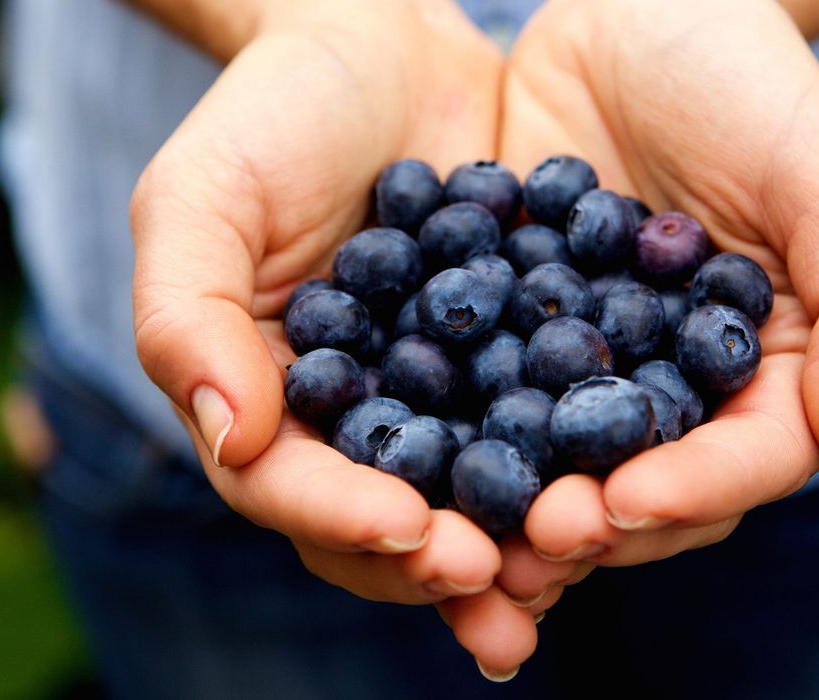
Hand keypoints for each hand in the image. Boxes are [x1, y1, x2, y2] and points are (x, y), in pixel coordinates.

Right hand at [130, 0, 534, 674]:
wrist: (387, 44)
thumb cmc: (275, 115)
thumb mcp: (204, 199)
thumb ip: (189, 319)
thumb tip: (231, 440)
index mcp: (272, 403)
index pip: (292, 490)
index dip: (346, 519)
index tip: (411, 529)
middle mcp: (360, 419)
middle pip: (387, 523)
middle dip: (440, 563)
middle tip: (501, 580)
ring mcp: (444, 397)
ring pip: (473, 496)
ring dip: (519, 545)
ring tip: (569, 562)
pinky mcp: (517, 361)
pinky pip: (548, 423)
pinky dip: (580, 459)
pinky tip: (629, 478)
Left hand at [493, 0, 818, 615]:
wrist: (636, 7)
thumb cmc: (750, 82)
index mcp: (770, 374)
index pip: (747, 458)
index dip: (693, 490)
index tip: (626, 502)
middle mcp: (678, 389)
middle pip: (647, 485)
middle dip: (592, 520)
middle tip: (532, 541)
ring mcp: (587, 368)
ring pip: (556, 463)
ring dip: (512, 508)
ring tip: (458, 532)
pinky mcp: (509, 332)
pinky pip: (476, 391)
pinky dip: (444, 429)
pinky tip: (401, 455)